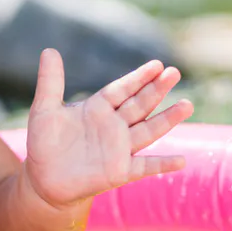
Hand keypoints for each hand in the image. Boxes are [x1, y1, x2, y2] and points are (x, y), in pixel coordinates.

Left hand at [24, 49, 192, 208]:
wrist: (44, 180)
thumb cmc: (44, 143)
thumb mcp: (45, 110)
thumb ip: (50, 82)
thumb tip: (49, 50)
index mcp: (98, 108)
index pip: (122, 89)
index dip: (138, 78)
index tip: (157, 64)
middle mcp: (114, 126)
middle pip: (140, 105)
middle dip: (156, 89)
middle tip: (174, 73)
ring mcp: (120, 149)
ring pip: (148, 131)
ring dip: (168, 119)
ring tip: (187, 105)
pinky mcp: (120, 171)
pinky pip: (145, 166)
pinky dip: (162, 164)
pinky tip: (182, 161)